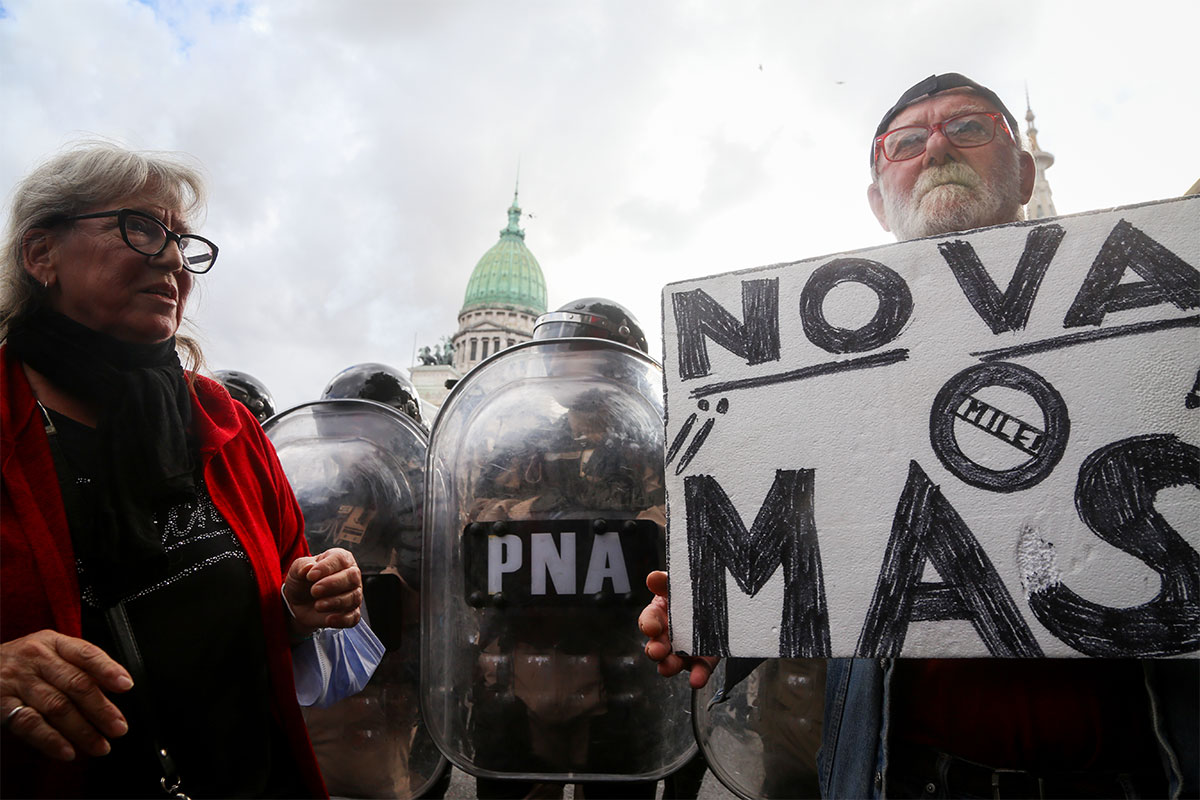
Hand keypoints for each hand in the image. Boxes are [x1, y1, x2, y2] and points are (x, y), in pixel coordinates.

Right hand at [0, 630, 131, 760]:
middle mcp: (36, 659)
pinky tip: (67, 751)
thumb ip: (78, 666)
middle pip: (76, 684)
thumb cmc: (22, 663)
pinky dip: (51, 740)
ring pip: (57, 706)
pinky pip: (30, 723)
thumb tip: (113, 686)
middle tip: (118, 727)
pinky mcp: (1, 704)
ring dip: (82, 730)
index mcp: (53, 643)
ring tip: (100, 745)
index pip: (87, 654)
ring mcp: (17, 681)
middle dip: (101, 709)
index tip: (126, 685)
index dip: (108, 670)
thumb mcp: (49, 652)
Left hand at [283, 548, 362, 635]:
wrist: (300, 602)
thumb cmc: (303, 580)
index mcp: (341, 559)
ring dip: (335, 602)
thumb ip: (302, 566)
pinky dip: (342, 619)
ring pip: (353, 598)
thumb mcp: (297, 570)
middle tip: (314, 591)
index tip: (310, 576)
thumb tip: (309, 568)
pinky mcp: (351, 613)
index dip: (327, 567)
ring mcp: (354, 594)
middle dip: (333, 584)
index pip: (340, 559)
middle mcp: (351, 575)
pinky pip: (353, 617)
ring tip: (317, 605)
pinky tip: (328, 620)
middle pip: (352, 577)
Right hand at [637, 571, 718, 688]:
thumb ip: (666, 582)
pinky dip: (697, 676)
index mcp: (661, 614)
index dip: (648, 623)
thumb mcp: (680, 584)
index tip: (651, 627)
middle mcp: (669, 635)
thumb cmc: (692, 594)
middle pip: (657, 645)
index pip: (649, 619)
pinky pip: (699, 669)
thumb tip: (653, 578)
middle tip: (656, 651)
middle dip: (654, 649)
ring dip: (669, 665)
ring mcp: (685, 650)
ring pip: (672, 661)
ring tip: (669, 667)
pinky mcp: (703, 660)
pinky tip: (696, 679)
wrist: (722, 603)